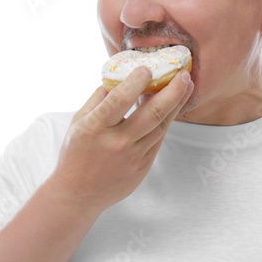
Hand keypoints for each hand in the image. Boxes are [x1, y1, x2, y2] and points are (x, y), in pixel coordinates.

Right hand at [47, 66, 193, 214]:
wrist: (79, 194)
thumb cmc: (75, 154)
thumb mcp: (78, 122)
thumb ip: (98, 99)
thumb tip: (119, 77)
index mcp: (96, 128)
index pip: (119, 100)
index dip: (135, 82)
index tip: (147, 68)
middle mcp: (117, 142)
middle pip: (152, 113)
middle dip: (172, 91)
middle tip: (184, 74)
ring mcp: (132, 157)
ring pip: (161, 126)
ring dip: (176, 104)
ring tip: (186, 86)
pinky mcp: (142, 167)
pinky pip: (158, 140)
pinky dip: (166, 121)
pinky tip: (173, 107)